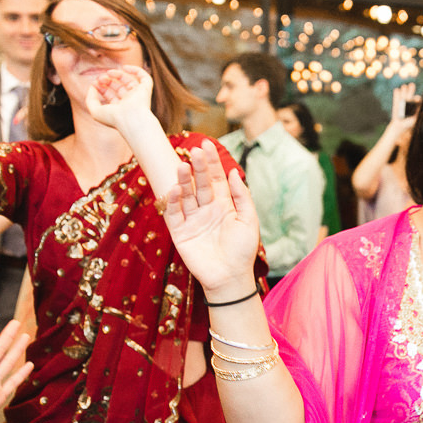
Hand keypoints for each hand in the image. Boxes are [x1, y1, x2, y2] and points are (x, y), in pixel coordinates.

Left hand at [85, 65, 155, 133]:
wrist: (131, 120)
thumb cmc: (114, 119)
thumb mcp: (95, 111)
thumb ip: (90, 99)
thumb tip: (93, 87)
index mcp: (119, 109)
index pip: (110, 96)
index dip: (101, 88)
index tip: (94, 83)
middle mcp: (129, 103)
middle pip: (119, 88)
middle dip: (108, 81)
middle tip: (100, 78)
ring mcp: (138, 96)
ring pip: (129, 81)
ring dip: (118, 74)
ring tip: (108, 72)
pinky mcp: (146, 90)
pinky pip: (144, 77)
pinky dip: (136, 70)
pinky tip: (125, 67)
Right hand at [159, 140, 261, 298]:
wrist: (231, 278)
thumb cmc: (243, 250)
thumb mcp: (248, 220)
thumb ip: (242, 196)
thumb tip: (233, 172)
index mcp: (224, 205)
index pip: (216, 178)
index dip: (212, 162)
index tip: (207, 144)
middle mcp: (206, 209)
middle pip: (200, 183)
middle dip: (197, 167)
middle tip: (195, 150)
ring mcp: (192, 220)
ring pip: (186, 195)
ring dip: (183, 180)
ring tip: (182, 165)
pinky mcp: (180, 232)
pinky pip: (175, 214)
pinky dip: (173, 201)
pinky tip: (175, 189)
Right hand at [387, 82, 417, 132]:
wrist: (400, 126)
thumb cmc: (410, 123)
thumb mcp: (416, 119)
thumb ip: (419, 113)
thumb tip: (422, 107)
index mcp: (416, 104)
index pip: (417, 99)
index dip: (416, 98)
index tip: (415, 99)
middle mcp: (410, 101)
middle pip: (411, 93)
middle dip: (411, 89)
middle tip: (411, 85)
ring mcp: (403, 101)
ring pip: (404, 92)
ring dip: (404, 89)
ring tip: (404, 87)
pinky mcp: (396, 102)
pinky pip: (396, 96)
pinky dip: (397, 93)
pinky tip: (397, 90)